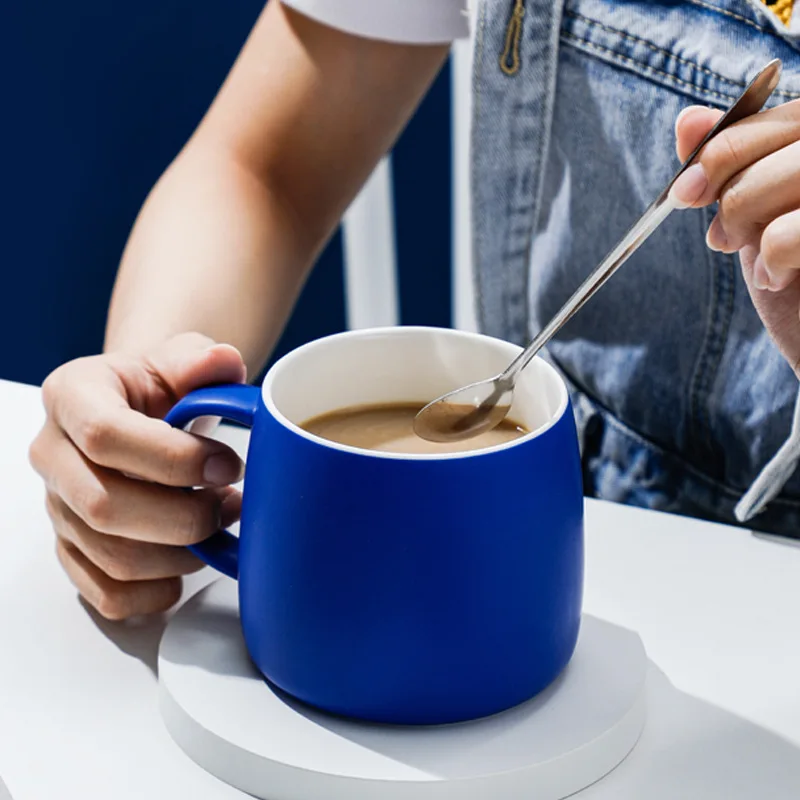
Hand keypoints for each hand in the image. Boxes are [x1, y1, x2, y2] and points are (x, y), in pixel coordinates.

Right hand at [29, 333, 245, 619]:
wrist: (143, 413)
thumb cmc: (161, 387)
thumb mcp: (181, 358)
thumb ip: (200, 358)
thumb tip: (223, 362)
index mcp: (72, 396)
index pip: (105, 435)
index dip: (174, 459)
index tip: (229, 464)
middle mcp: (52, 455)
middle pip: (104, 506)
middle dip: (185, 515)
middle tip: (233, 503)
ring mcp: (59, 508)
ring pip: (112, 556)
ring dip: (182, 553)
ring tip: (223, 525)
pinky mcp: (74, 550)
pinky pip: (109, 593)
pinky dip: (159, 590)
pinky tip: (191, 561)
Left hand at [671, 100, 799, 373]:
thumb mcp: (757, 212)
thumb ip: (727, 164)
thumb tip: (686, 121)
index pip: (754, 122)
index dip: (711, 157)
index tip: (685, 196)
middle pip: (752, 152)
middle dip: (727, 202)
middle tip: (728, 239)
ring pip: (760, 189)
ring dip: (747, 237)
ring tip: (764, 265)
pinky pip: (784, 236)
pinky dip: (771, 262)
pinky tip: (780, 277)